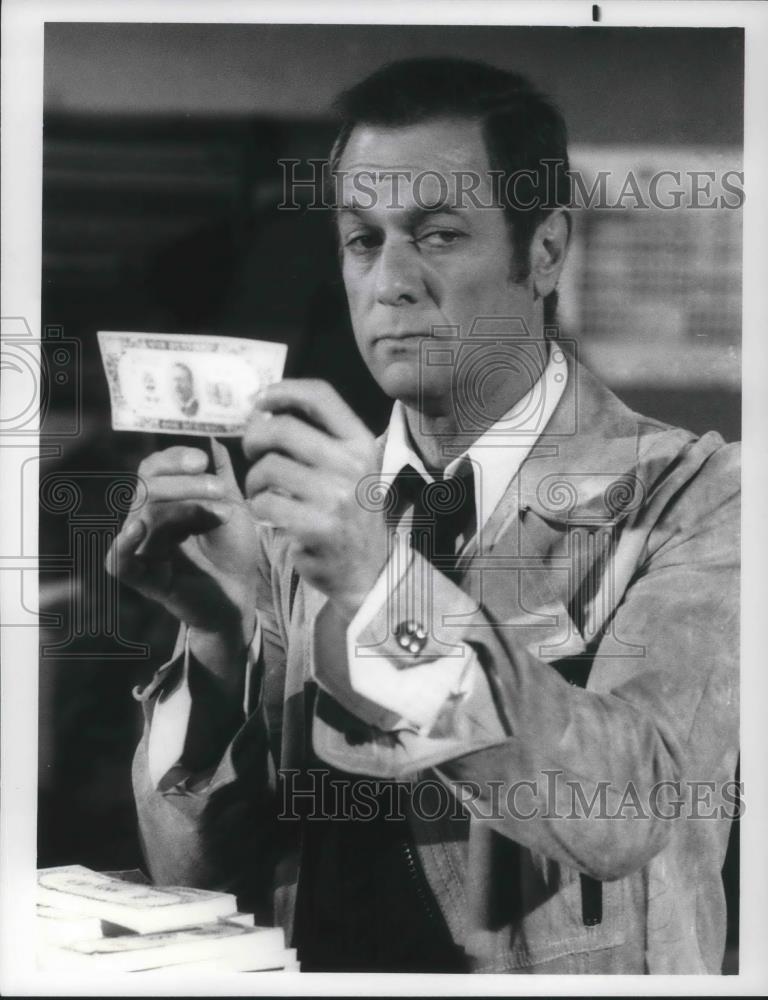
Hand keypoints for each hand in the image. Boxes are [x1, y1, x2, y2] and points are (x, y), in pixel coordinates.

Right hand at [106, 440, 261, 676]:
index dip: (172, 458)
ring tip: (222, 514)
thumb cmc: (233, 551)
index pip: (152, 468)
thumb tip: (213, 434)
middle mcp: (147, 521)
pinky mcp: (144, 579)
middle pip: (147, 488)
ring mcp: (142, 549)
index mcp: (163, 500)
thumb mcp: (232, 505)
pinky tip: (139, 528)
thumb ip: (221, 473)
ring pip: (145, 516)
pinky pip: (118, 561)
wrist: (242, 596)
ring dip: (185, 509)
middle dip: (184, 483)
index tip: (202, 458)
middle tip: (218, 488)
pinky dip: (123, 544)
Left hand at [242, 379, 388, 619]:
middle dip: (254, 438)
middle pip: (282, 428)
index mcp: (361, 442)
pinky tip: (268, 514)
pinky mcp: (317, 527)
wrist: (367, 568)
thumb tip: (262, 409)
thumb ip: (316, 437)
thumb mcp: (349, 467)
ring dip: (253, 480)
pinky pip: (266, 503)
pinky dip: (258, 507)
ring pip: (268, 467)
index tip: (260, 402)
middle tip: (252, 452)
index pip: (319, 395)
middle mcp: (352, 464)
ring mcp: (336, 496)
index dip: (281, 391)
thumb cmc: (348, 511)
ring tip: (261, 491)